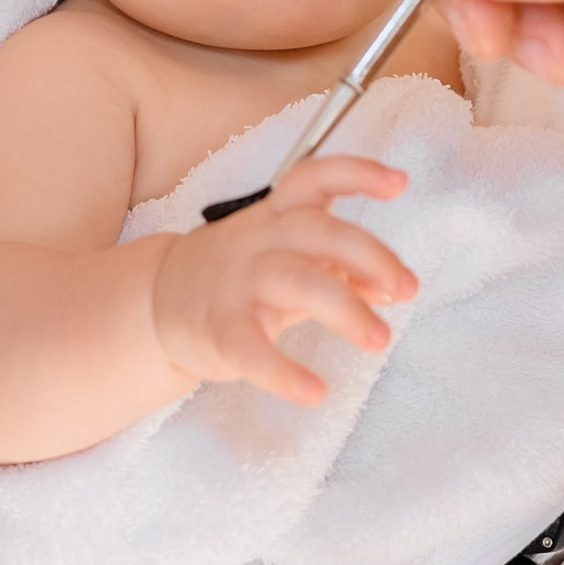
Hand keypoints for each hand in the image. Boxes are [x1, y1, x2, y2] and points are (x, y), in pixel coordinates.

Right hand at [148, 156, 413, 405]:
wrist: (157, 303)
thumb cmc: (236, 275)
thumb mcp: (286, 257)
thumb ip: (338, 265)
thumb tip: (391, 284)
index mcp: (276, 216)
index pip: (315, 178)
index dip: (357, 174)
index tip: (398, 184)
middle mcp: (258, 241)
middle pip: (319, 232)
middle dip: (372, 257)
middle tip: (406, 288)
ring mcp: (237, 284)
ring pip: (298, 282)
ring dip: (347, 310)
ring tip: (379, 339)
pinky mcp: (220, 330)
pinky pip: (253, 349)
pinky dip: (285, 372)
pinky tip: (314, 391)